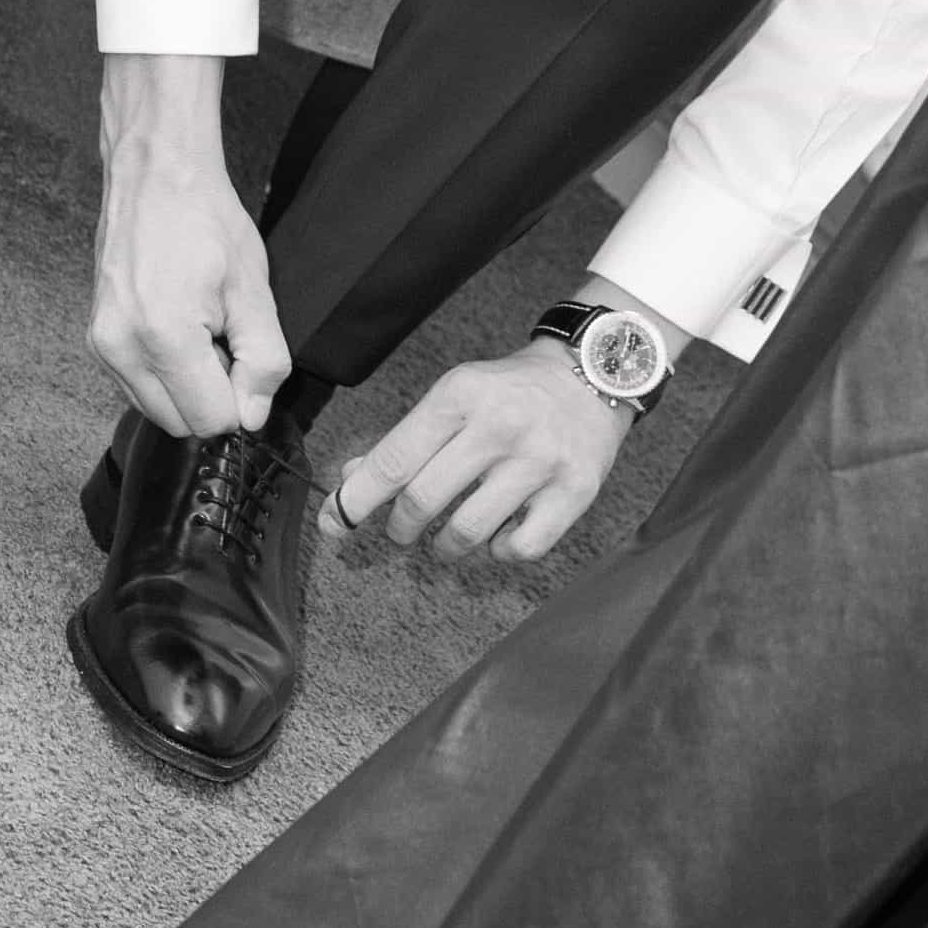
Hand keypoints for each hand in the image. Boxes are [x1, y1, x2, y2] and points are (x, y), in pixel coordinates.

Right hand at [87, 55, 290, 435]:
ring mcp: (102, 345)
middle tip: (223, 341)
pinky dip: (165, 373)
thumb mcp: (255, 291)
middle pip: (180, 425)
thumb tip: (252, 416)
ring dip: (187, 387)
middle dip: (211, 397)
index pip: (211, 421)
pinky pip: (138, 386)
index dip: (240, 401)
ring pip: (157, 410)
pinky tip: (178, 328)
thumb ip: (263, 362)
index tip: (245, 361)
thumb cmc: (204, 219)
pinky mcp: (96, 339)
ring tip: (201, 330)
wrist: (155, 173)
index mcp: (164, 339)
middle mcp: (121, 348)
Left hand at [316, 339, 633, 561]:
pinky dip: (497, 552)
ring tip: (443, 540)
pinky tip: (496, 536)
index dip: (356, 501)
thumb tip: (352, 484)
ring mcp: (540, 462)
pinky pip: (519, 548)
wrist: (593, 375)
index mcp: (460, 396)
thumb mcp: (454, 396)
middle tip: (401, 529)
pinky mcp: (575, 492)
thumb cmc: (511, 392)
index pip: (394, 460)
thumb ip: (404, 441)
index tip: (334, 524)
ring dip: (443, 546)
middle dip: (400, 527)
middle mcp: (500, 427)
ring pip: (468, 532)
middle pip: (424, 501)